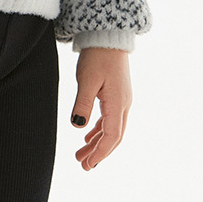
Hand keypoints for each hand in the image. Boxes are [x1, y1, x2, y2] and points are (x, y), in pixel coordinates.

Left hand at [69, 48, 131, 170]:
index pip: (112, 136)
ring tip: (80, 154)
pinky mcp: (117, 95)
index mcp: (118, 103)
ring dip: (97, 143)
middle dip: (99, 152)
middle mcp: (124, 104)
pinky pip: (110, 119)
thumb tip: (78, 126)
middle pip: (114, 136)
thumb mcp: (87, 80)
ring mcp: (122, 100)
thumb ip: (82, 103)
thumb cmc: (98, 56)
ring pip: (112, 129)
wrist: (108, 36)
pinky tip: (88, 136)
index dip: (100, 153)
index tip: (88, 164)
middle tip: (83, 166)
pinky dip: (100, 130)